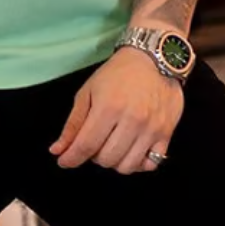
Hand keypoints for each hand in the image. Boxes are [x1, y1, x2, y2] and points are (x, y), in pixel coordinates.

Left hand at [49, 47, 183, 173]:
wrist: (154, 58)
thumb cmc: (117, 73)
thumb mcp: (89, 91)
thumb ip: (74, 123)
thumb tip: (58, 150)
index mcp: (108, 107)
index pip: (86, 145)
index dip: (72, 158)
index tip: (64, 162)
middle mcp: (131, 120)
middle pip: (106, 159)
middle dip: (93, 156)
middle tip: (94, 142)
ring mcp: (151, 129)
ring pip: (126, 166)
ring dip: (114, 161)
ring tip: (111, 145)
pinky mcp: (166, 133)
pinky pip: (150, 164)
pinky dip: (137, 164)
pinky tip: (131, 150)